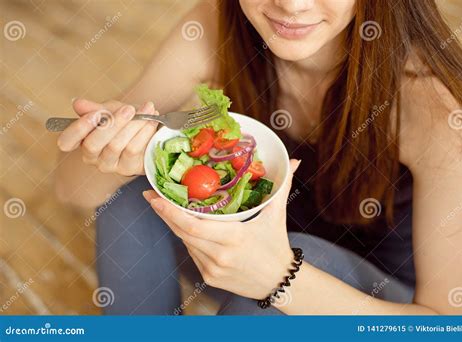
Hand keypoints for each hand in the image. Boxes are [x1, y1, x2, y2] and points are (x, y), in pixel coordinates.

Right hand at [57, 98, 158, 175]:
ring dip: (134, 125)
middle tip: (129, 109)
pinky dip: (144, 131)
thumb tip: (77, 104)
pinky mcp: (128, 169)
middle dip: (112, 124)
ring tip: (147, 109)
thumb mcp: (110, 109)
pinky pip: (133, 149)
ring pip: (116, 145)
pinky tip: (151, 119)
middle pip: (93, 144)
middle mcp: (92, 156)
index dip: (77, 129)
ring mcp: (109, 165)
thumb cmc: (125, 120)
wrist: (149, 128)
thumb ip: (94, 108)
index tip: (94, 115)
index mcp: (81, 140)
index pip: (67, 141)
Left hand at [143, 159, 300, 298]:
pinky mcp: (209, 277)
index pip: (192, 224)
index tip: (154, 196)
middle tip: (151, 195)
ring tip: (164, 207)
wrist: (279, 282)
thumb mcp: (277, 215)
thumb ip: (282, 186)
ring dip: (174, 224)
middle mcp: (219, 255)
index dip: (169, 211)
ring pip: (184, 242)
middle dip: (164, 213)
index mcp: (234, 238)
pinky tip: (186, 226)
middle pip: (181, 232)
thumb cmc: (276, 245)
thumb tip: (295, 161)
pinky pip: (192, 253)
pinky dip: (187, 238)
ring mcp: (212, 269)